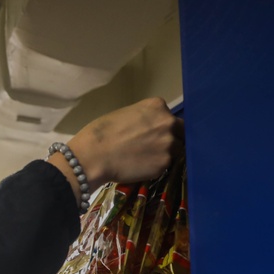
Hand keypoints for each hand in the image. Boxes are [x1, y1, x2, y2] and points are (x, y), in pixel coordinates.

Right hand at [50, 97, 184, 193]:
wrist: (94, 156)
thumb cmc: (101, 133)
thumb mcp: (125, 115)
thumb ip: (143, 119)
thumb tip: (148, 129)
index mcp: (157, 106)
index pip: (169, 116)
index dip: (162, 126)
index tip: (152, 133)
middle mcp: (168, 122)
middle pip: (180, 132)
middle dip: (171, 138)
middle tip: (154, 147)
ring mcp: (169, 144)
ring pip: (175, 150)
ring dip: (165, 154)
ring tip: (146, 159)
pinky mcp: (164, 164)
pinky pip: (165, 165)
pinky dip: (156, 167)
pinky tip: (141, 168)